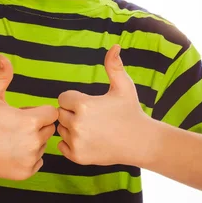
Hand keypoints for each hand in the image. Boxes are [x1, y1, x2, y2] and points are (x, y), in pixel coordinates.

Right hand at [0, 55, 58, 179]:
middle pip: (49, 129)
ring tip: (11, 139)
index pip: (51, 113)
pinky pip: (38, 161)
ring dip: (33, 141)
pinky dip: (28, 157)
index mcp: (30, 121)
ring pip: (43, 146)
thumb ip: (2, 75)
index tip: (22, 113)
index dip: (38, 111)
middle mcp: (33, 142)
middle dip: (36, 125)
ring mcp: (30, 159)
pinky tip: (11, 151)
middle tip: (14, 126)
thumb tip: (3, 56)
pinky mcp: (25, 173)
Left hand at [56, 44, 145, 165]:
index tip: (89, 104)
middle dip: (72, 113)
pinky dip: (71, 143)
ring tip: (91, 128)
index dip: (74, 100)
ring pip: (61, 130)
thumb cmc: (131, 111)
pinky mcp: (77, 156)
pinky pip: (62, 146)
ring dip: (70, 128)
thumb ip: (114, 66)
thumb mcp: (124, 86)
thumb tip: (115, 46)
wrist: (141, 142)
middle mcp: (77, 124)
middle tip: (91, 117)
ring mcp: (76, 142)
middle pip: (60, 114)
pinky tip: (88, 140)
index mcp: (83, 105)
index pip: (63, 98)